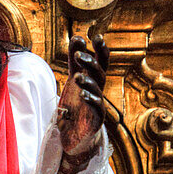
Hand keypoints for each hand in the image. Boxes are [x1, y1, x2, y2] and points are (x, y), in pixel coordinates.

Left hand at [56, 34, 107, 173]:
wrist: (73, 137)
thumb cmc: (75, 108)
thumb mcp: (72, 81)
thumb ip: (75, 62)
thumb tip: (78, 36)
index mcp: (93, 80)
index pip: (100, 62)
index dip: (100, 50)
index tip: (96, 36)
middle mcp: (98, 91)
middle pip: (100, 73)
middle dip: (91, 63)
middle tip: (79, 54)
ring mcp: (98, 106)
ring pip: (97, 90)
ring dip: (88, 81)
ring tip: (76, 77)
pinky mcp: (95, 120)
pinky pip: (96, 108)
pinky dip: (90, 100)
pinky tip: (82, 95)